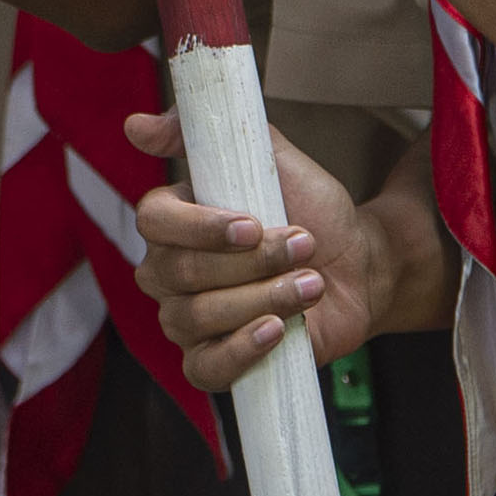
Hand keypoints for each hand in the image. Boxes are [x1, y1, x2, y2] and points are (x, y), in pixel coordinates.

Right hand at [124, 109, 447, 388]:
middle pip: (181, 272)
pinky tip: (278, 330)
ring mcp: (185, 321)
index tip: (252, 224)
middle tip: (302, 246)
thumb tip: (137, 126)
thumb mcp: (270, 156)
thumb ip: (207, 131)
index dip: (201, 227)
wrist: (358, 266)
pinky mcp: (212, 362)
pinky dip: (242, 351)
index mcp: (173, 220)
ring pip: (199, 318)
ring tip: (310, 285)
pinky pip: (205, 369)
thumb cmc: (311, 211)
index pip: (154, 221)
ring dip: (264, 299)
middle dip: (252, 262)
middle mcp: (167, 272)